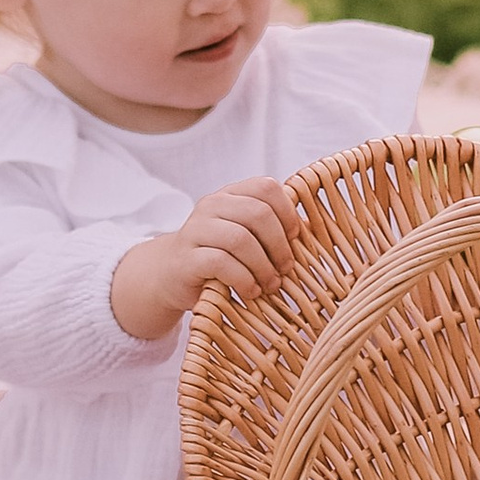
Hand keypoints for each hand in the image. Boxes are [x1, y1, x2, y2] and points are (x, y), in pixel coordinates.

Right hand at [109, 179, 299, 341]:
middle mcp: (211, 206)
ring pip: (240, 239)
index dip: (287, 212)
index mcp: (229, 194)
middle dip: (279, 244)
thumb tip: (311, 229)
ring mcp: (195, 230)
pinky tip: (250, 292)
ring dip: (263, 266)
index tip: (295, 239)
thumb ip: (270, 228)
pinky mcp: (186, 258)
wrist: (169, 275)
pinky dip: (243, 279)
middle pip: (257, 213)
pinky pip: (221, 263)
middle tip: (286, 268)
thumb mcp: (244, 236)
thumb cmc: (218, 256)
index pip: (266, 187)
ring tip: (271, 285)